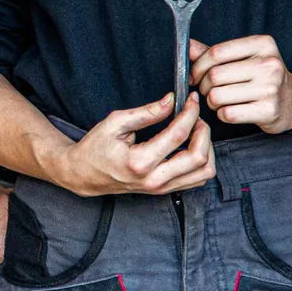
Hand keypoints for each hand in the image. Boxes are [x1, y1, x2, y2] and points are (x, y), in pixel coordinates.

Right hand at [49, 92, 215, 196]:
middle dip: (203, 131)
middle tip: (195, 115)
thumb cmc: (95, 147)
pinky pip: (197, 180)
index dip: (190, 113)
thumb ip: (146, 112)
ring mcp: (161, 188)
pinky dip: (202, 162)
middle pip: (198, 157)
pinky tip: (191, 146)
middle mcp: (154, 179)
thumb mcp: (115, 122)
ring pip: (204, 172)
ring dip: (207, 148)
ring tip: (196, 131)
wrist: (84, 174)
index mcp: (139, 162)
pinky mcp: (165, 191)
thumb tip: (171, 101)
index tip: (191, 100)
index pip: (177, 135)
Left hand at [191, 34, 291, 132]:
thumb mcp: (242, 57)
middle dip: (204, 85)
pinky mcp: (269, 111)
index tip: (194, 75)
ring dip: (211, 102)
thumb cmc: (262, 77)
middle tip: (208, 90)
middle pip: (214, 75)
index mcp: (262, 44)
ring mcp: (271, 88)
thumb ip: (214, 52)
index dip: (197, 66)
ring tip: (221, 100)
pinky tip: (231, 110)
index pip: (215, 53)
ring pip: (217, 96)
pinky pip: (227, 114)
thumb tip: (187, 46)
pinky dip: (222, 114)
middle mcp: (269, 64)